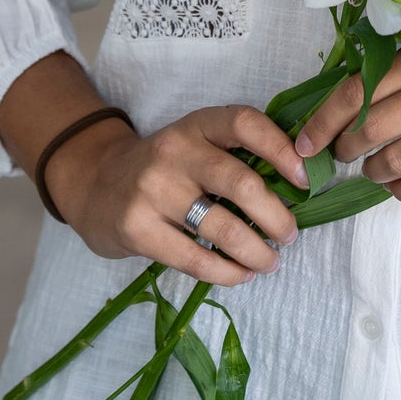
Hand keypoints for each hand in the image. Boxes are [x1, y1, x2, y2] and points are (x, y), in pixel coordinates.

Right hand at [45, 104, 310, 287]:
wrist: (95, 184)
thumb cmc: (164, 169)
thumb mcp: (194, 143)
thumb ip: (235, 155)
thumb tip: (297, 187)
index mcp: (196, 124)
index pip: (245, 124)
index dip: (281, 149)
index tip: (305, 180)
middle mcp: (174, 151)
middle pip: (241, 183)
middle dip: (276, 216)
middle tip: (289, 235)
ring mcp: (153, 190)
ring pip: (223, 227)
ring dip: (256, 252)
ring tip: (270, 261)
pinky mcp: (137, 228)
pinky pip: (195, 258)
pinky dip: (227, 272)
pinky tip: (241, 275)